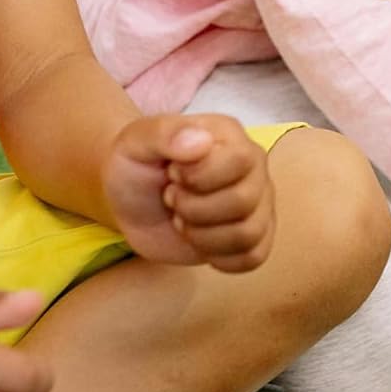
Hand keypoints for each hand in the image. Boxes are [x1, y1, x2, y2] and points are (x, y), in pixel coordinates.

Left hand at [103, 114, 274, 272]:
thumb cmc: (136, 167)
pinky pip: (252, 257)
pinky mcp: (254, 238)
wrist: (132, 203)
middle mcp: (253, 169)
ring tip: (183, 220)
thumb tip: (202, 141)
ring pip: (248, 234)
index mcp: (231, 137)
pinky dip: (219, 257)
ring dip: (202, 235)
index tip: (172, 174)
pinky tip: (199, 242)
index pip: (240, 160)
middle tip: (172, 199)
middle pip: (243, 201)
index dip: (201, 176)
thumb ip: (163, 133)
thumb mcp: (134, 142)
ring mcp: (258, 205)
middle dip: (193, 208)